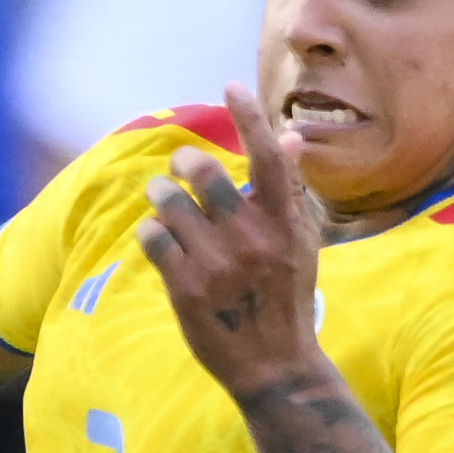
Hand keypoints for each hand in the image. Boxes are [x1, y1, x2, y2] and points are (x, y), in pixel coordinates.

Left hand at [132, 90, 320, 398]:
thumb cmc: (287, 297)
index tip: (230, 86)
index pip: (267, 157)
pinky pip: (152, 236)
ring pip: (168, 201)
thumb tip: (291, 137)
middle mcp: (252, 239)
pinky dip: (152, 232)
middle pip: (203, 171)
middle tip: (180, 168)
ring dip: (160, 194)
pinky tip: (163, 242)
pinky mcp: (186, 289)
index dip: (248, 116)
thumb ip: (290, 191)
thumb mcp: (301, 244)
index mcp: (286, 224)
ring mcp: (217, 265)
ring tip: (166, 203)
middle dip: (182, 161)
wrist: (275, 366)